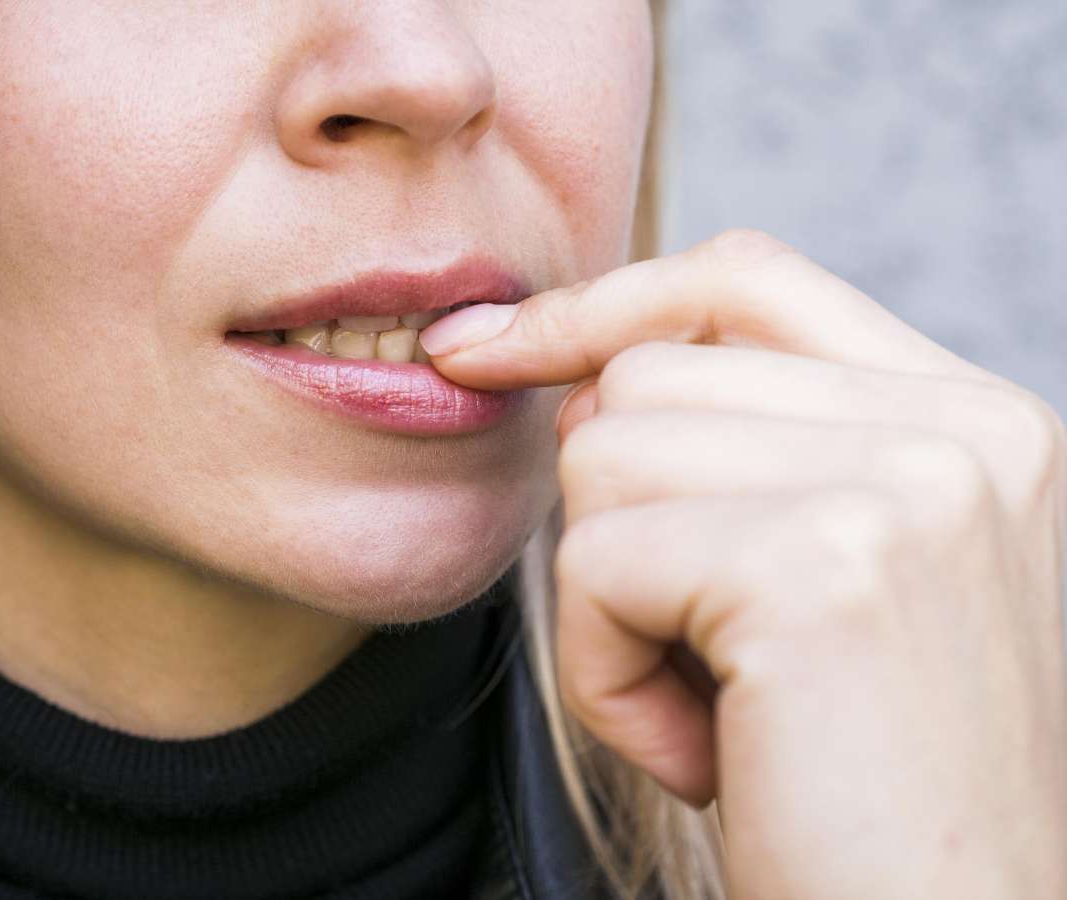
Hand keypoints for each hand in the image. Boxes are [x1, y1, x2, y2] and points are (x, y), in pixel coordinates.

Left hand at [419, 230, 1066, 898]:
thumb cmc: (855, 781)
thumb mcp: (827, 584)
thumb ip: (743, 452)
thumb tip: (571, 382)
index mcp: (972, 418)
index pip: (746, 280)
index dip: (603, 306)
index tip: (484, 347)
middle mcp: (958, 430)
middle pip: (645, 375)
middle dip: (616, 519)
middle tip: (704, 655)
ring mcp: (903, 485)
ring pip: (602, 454)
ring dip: (610, 603)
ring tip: (716, 709)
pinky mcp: (818, 570)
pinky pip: (594, 561)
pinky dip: (603, 671)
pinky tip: (704, 753)